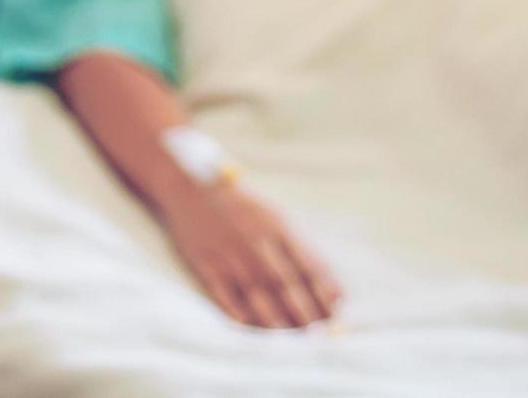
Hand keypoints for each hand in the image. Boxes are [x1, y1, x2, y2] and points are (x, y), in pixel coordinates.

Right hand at [159, 182, 340, 328]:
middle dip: (303, 313)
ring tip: (289, 339)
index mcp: (278, 227)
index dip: (324, 295)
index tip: (335, 316)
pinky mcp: (205, 263)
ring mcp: (229, 253)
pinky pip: (224, 294)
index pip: (308, 266)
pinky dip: (237, 312)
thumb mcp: (277, 217)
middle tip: (315, 334)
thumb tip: (336, 293)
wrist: (192, 187)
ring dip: (275, 319)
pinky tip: (250, 326)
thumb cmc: (244, 207)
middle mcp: (255, 241)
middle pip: (285, 284)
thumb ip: (305, 251)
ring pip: (256, 294)